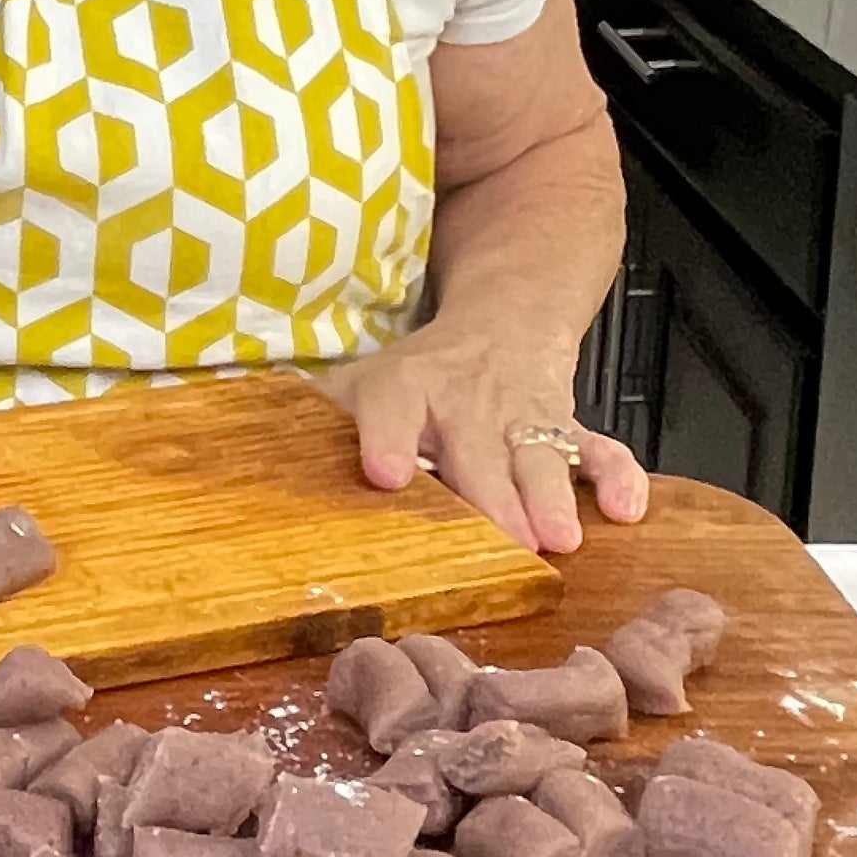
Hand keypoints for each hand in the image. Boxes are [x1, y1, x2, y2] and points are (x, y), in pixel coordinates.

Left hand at [311, 321, 650, 557]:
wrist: (507, 316)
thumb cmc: (423, 373)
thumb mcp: (361, 382)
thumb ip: (313, 418)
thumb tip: (230, 452)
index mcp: (406, 388)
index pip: (391, 404)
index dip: (387, 436)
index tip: (385, 474)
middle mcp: (466, 404)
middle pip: (477, 449)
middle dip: (490, 494)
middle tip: (504, 538)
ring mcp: (522, 416)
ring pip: (540, 454)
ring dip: (550, 495)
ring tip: (557, 539)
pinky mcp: (568, 426)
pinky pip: (599, 449)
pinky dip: (617, 476)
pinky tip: (626, 510)